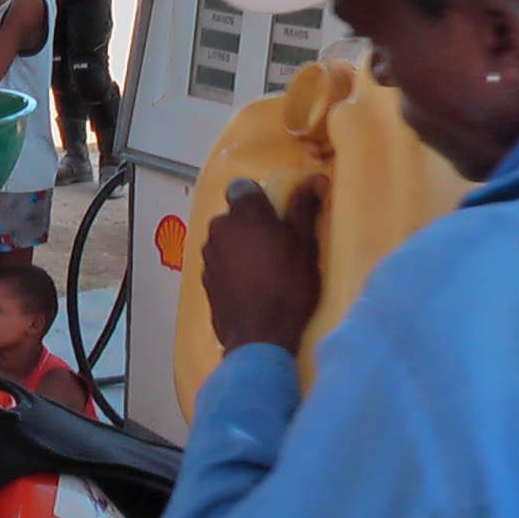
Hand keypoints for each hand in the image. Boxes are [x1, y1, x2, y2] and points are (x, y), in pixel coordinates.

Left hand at [202, 176, 326, 354]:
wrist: (259, 337)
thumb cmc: (289, 286)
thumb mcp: (306, 246)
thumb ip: (304, 209)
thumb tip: (314, 180)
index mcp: (243, 214)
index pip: (242, 187)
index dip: (259, 198)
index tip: (277, 215)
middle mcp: (218, 229)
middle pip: (234, 215)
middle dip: (251, 224)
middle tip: (278, 245)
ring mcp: (207, 255)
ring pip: (226, 239)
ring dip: (241, 246)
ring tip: (266, 269)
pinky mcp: (204, 279)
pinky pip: (220, 262)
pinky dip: (233, 267)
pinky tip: (252, 285)